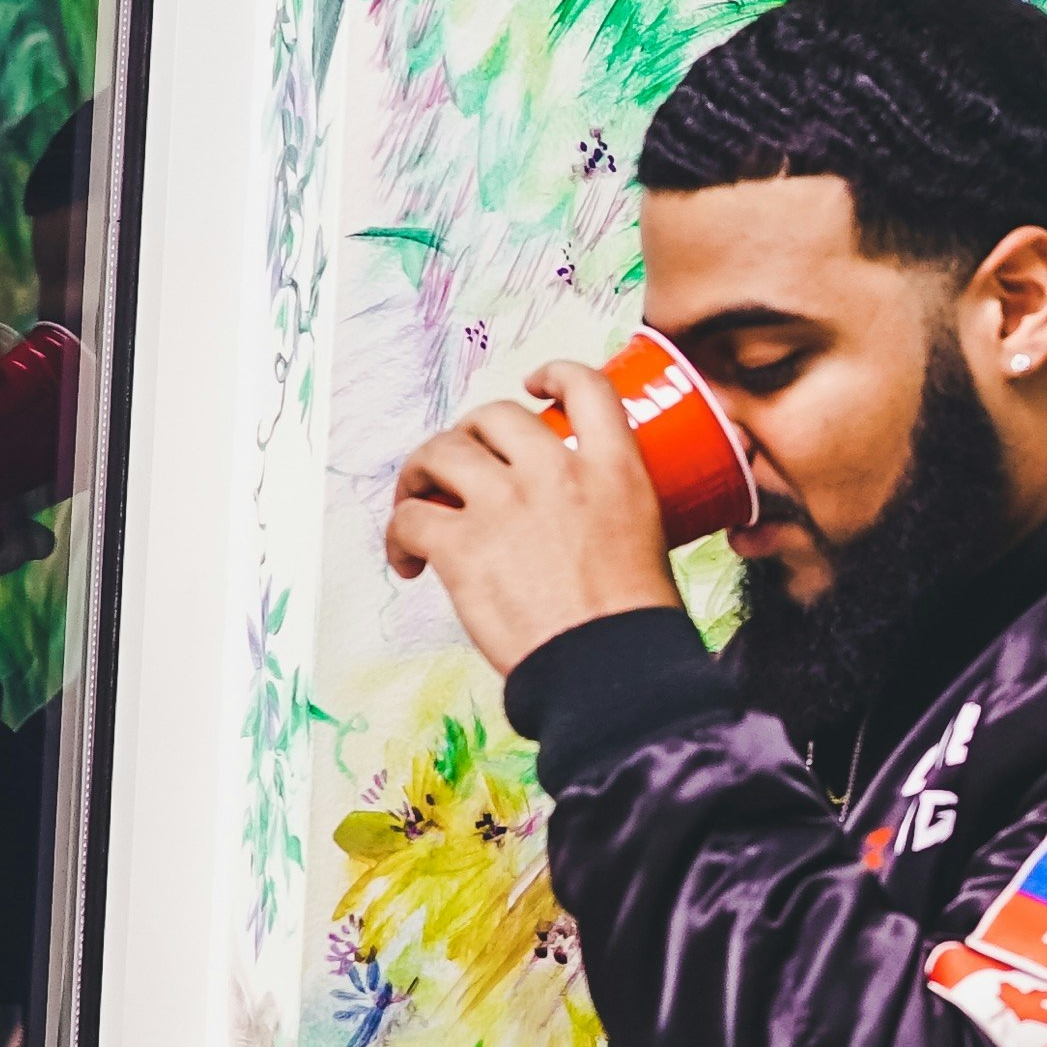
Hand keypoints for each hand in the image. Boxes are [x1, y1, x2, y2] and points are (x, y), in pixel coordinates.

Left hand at [385, 363, 681, 674]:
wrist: (612, 672)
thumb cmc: (635, 627)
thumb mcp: (648, 543)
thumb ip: (612, 516)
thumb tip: (589, 530)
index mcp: (614, 469)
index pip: (586, 387)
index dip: (555, 374)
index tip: (535, 385)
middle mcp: (556, 472)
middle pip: (495, 415)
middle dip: (470, 433)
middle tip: (461, 465)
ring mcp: (506, 505)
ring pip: (440, 452)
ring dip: (421, 472)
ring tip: (417, 500)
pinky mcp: (463, 546)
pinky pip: (410, 519)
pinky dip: (399, 536)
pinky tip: (409, 562)